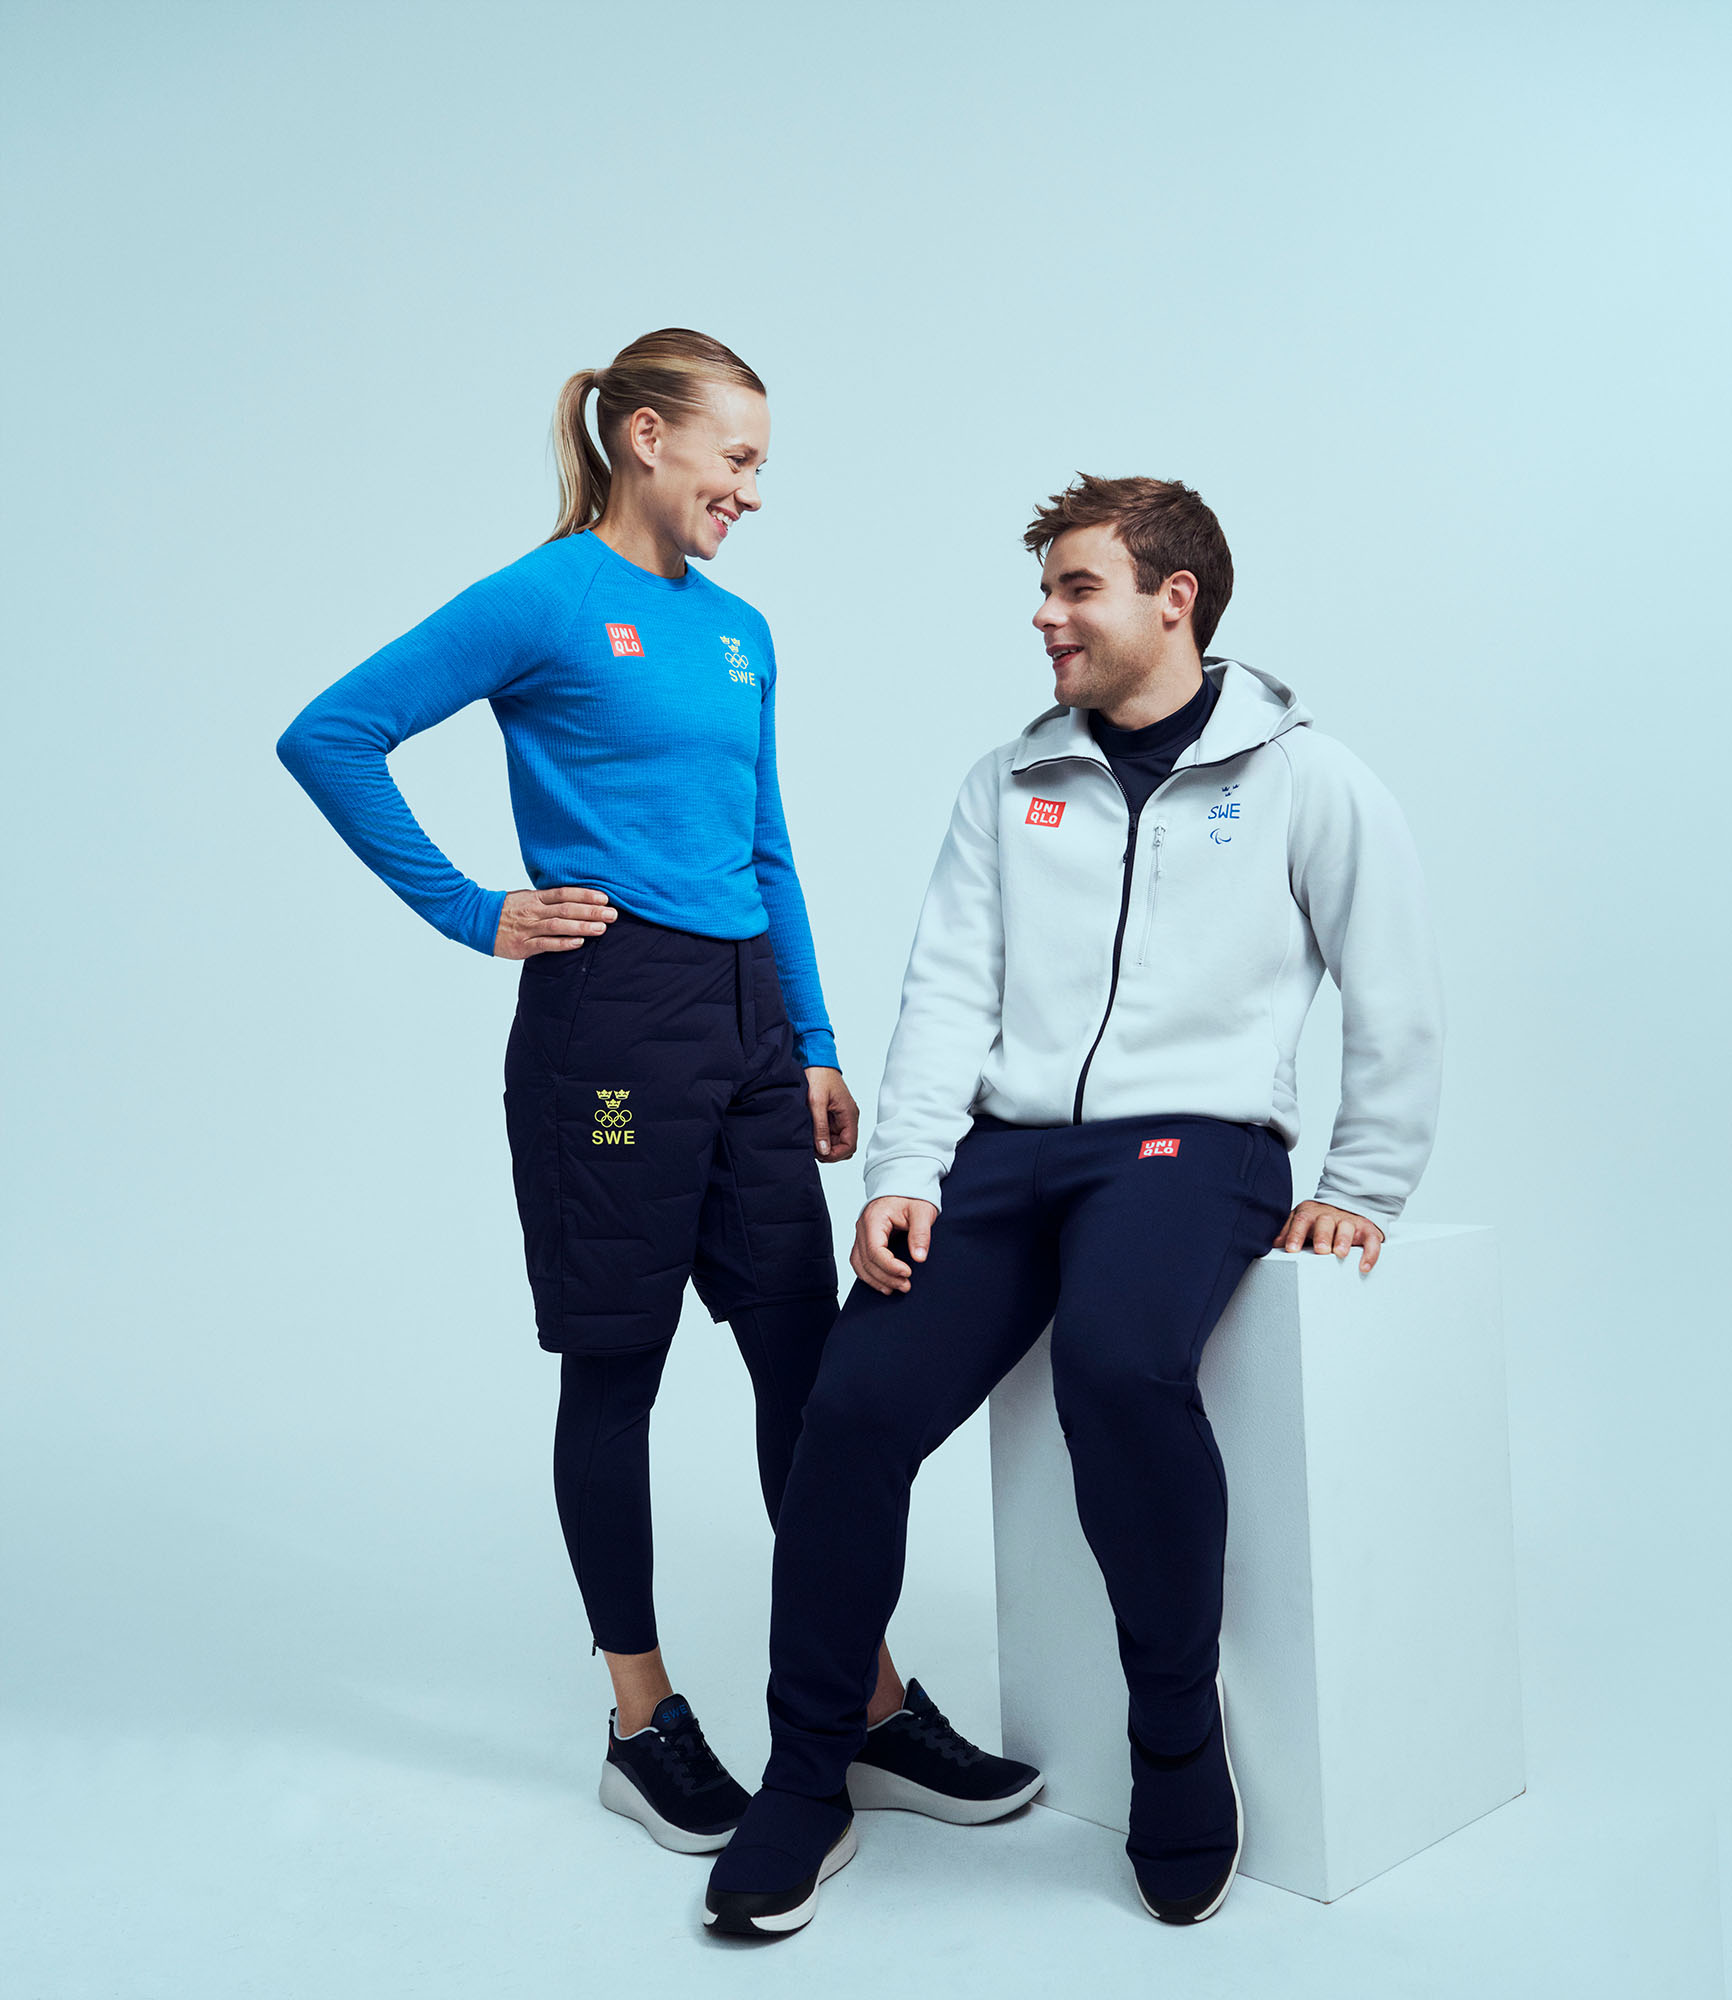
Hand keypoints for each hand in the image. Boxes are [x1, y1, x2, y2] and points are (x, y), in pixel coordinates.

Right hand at [493, 886, 616, 959]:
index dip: (586, 895)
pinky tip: (579, 942)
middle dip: (591, 912)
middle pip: (566, 909)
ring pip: (558, 926)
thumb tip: (575, 898)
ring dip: (582, 927)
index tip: (605, 898)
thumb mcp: (527, 898)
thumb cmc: (506, 909)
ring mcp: (528, 928)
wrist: (476, 919)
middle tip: (612, 914)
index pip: (565, 893)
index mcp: (536, 898)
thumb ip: (548, 899)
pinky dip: (563, 943)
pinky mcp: (522, 945)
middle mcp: (534, 911)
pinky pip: (545, 944)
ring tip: (601, 928)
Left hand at [806, 1067, 858, 1162]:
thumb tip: (824, 1151)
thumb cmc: (818, 1075)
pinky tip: (810, 1132)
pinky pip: (831, 1132)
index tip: (819, 1154)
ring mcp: (842, 1116)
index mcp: (849, 1114)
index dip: (835, 1155)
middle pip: (845, 1146)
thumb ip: (820, 1128)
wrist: (815, 1058)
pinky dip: (822, 1136)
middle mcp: (849, 1117)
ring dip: (825, 1144)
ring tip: (809, 1139)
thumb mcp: (816, 1103)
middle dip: (830, 1151)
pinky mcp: (834, 1114)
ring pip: (837, 1140)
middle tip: (812, 1148)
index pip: (849, 1145)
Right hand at [851, 1196, 937, 1294]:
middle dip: (885, 1277)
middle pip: (866, 1260)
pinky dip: (869, 1275)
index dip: (889, 1266)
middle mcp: (863, 1227)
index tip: (908, 1273)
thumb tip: (919, 1258)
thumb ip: (920, 1234)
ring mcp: (861, 1234)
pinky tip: (884, 1284)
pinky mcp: (865, 1240)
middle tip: (906, 1286)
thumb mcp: (922, 1211)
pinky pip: (860, 1261)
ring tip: (895, 1289)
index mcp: (874, 1218)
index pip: (875, 1249)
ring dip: (875, 1280)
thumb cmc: (913, 1195)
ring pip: (859, 1264)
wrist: (905, 1183)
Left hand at [1275, 1201, 1385, 1273]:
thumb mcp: (1301, 1223)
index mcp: (1310, 1214)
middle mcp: (1329, 1216)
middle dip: (1322, 1236)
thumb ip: (1288, 1232)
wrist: (1346, 1207)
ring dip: (1343, 1240)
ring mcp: (1349, 1222)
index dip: (1295, 1234)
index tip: (1291, 1249)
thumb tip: (1274, 1245)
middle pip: (1324, 1222)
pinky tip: (1364, 1266)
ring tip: (1340, 1253)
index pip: (1301, 1221)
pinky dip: (1370, 1253)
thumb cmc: (1319, 1222)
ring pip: (1347, 1227)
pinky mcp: (1367, 1230)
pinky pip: (1371, 1241)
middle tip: (1320, 1249)